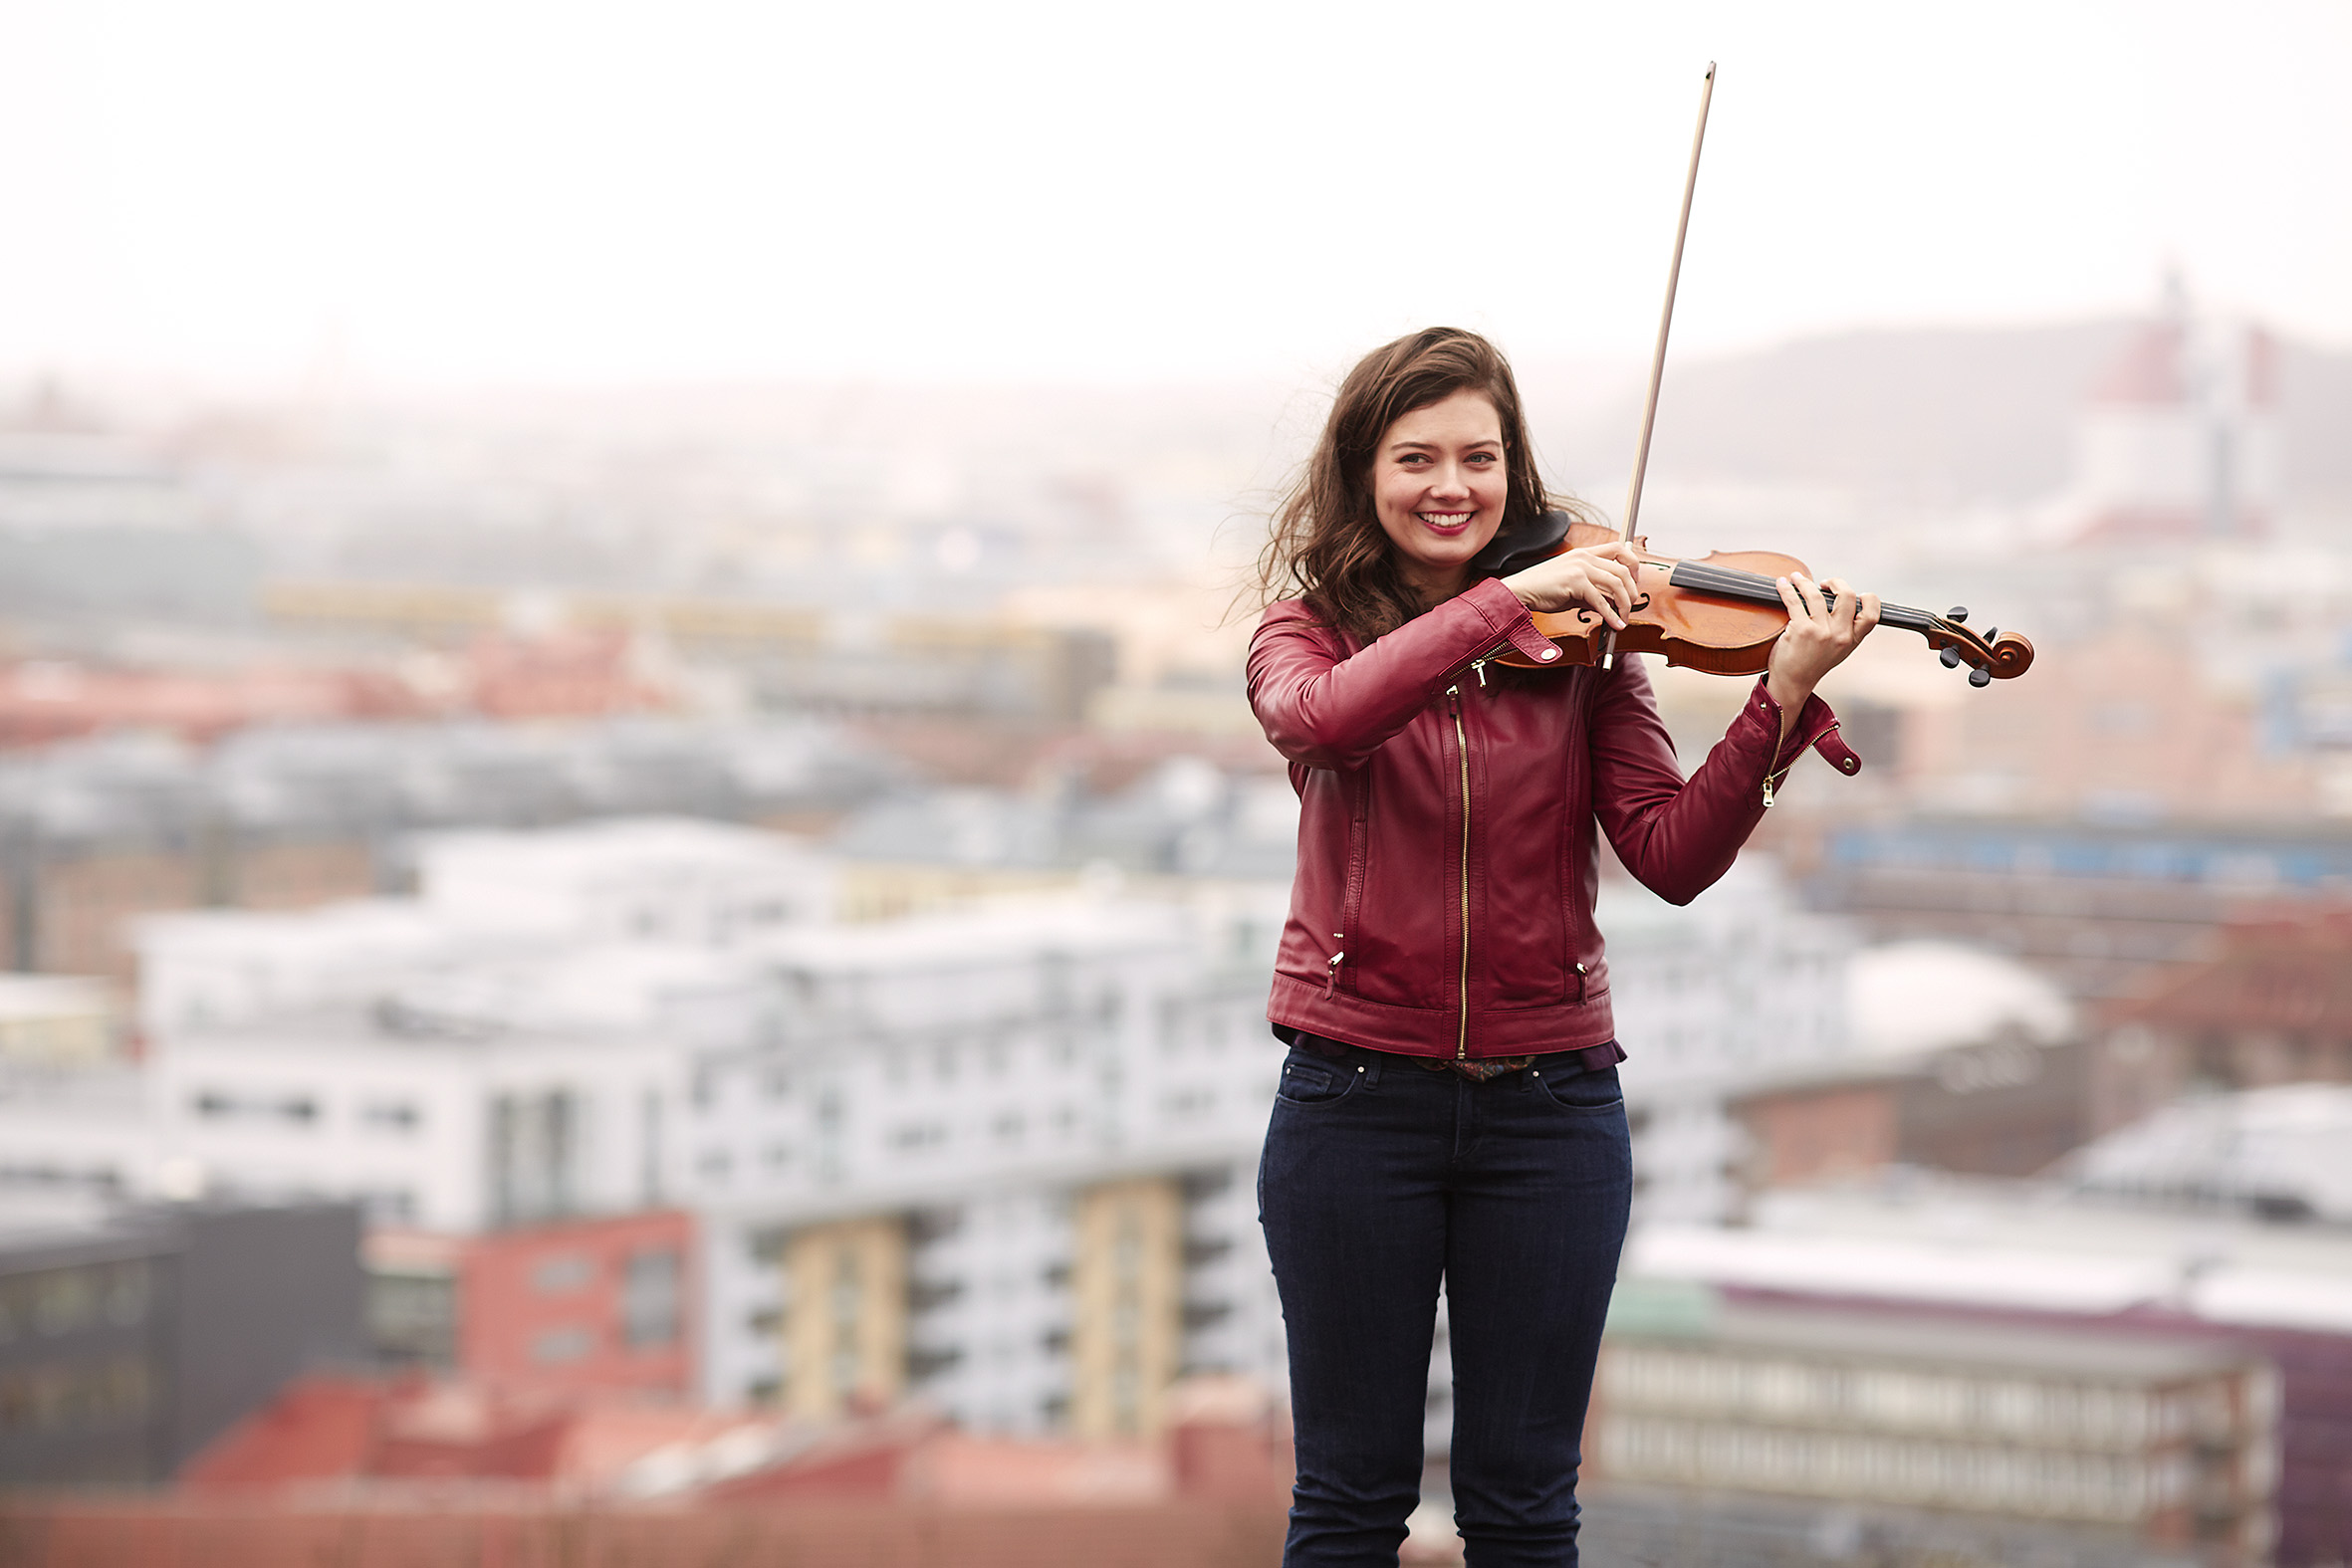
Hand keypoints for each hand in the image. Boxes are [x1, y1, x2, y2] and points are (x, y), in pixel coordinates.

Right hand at [1501, 542, 1644, 629]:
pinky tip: (1614, 624)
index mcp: (1584, 553)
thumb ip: (1592, 592)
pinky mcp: (1575, 582)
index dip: (1632, 564)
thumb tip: (1611, 605)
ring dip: (1624, 604)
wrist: (1520, 592)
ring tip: (1623, 618)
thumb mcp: (1573, 587)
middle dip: (1632, 589)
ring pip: (1616, 583)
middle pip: (1623, 568)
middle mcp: (1584, 557)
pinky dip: (1611, 615)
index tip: (1633, 581)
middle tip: (1631, 604)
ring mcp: (1580, 568)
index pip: (1618, 548)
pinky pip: (1601, 600)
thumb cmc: (1543, 590)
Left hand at [1765, 573, 1879, 715]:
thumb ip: (1845, 630)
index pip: (1872, 614)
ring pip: (1816, 595)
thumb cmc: (1812, 664)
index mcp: (1852, 640)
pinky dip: (1786, 589)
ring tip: (1795, 578)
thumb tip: (1841, 600)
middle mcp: (1840, 635)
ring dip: (1803, 581)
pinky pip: (1794, 601)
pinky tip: (1782, 584)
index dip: (1868, 598)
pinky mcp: (1801, 630)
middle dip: (1836, 582)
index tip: (1853, 592)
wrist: (1793, 683)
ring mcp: (1821, 632)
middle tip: (1823, 583)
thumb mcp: (1839, 650)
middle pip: (1847, 596)